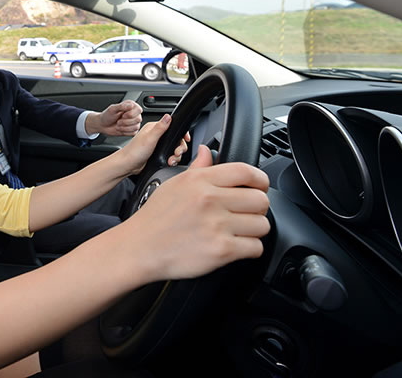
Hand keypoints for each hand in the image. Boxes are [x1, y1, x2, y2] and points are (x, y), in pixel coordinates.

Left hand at [86, 100, 142, 136]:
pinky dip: (125, 132)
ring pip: (136, 126)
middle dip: (126, 122)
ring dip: (125, 127)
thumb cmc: (107, 116)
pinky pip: (134, 133)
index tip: (123, 115)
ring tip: (118, 125)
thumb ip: (122, 106)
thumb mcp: (112, 109)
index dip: (131, 114)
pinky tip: (120, 129)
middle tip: (118, 121)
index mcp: (131, 106)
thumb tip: (131, 105)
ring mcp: (134, 122)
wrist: (103, 125)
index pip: (139, 109)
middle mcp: (134, 114)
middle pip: (138, 119)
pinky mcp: (132, 130)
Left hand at [118, 114, 189, 174]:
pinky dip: (172, 159)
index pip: (173, 126)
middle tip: (177, 153)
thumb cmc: (134, 152)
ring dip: (176, 155)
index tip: (186, 138)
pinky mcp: (157, 154)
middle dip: (179, 147)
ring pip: (174, 148)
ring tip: (172, 160)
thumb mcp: (149, 138)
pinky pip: (170, 155)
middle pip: (176, 139)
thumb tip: (168, 116)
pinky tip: (170, 162)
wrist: (127, 165)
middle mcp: (156, 135)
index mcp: (154, 128)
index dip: (181, 133)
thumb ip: (160, 127)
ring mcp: (158, 145)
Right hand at [123, 145, 270, 283]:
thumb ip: (196, 168)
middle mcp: (209, 200)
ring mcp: (217, 225)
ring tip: (239, 231)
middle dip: (257, 208)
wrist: (139, 248)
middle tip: (246, 213)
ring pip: (262, 225)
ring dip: (254, 230)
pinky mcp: (221, 250)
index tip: (259, 187)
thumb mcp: (173, 184)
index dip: (260, 180)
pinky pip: (256, 248)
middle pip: (261, 199)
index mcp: (199, 181)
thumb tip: (206, 151)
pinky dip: (249, 249)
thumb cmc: (154, 218)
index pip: (247, 171)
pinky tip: (236, 247)